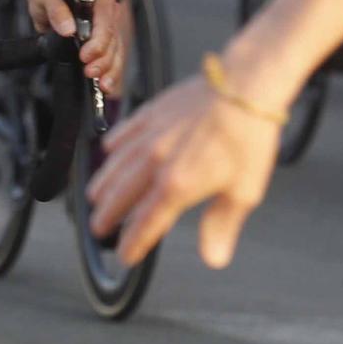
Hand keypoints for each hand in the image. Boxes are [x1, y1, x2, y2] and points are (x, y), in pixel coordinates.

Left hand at [27, 0, 123, 94]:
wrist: (48, 2)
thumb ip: (56, 10)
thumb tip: (68, 29)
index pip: (105, 21)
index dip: (98, 41)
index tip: (84, 56)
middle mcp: (110, 12)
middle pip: (113, 40)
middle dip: (103, 59)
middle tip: (89, 72)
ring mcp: (110, 28)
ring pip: (116, 52)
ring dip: (109, 70)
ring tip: (101, 84)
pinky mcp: (107, 42)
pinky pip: (113, 59)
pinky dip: (110, 73)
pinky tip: (106, 85)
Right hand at [83, 74, 280, 267]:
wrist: (244, 85)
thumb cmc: (248, 137)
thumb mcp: (244, 190)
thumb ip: (222, 225)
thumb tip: (213, 257)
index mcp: (177, 185)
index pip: (146, 223)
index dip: (133, 243)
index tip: (126, 256)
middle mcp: (155, 163)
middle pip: (121, 196)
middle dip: (108, 216)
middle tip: (100, 228)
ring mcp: (149, 136)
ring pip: (115, 166)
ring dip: (103, 185)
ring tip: (95, 197)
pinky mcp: (152, 113)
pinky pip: (123, 133)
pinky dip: (112, 147)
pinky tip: (108, 151)